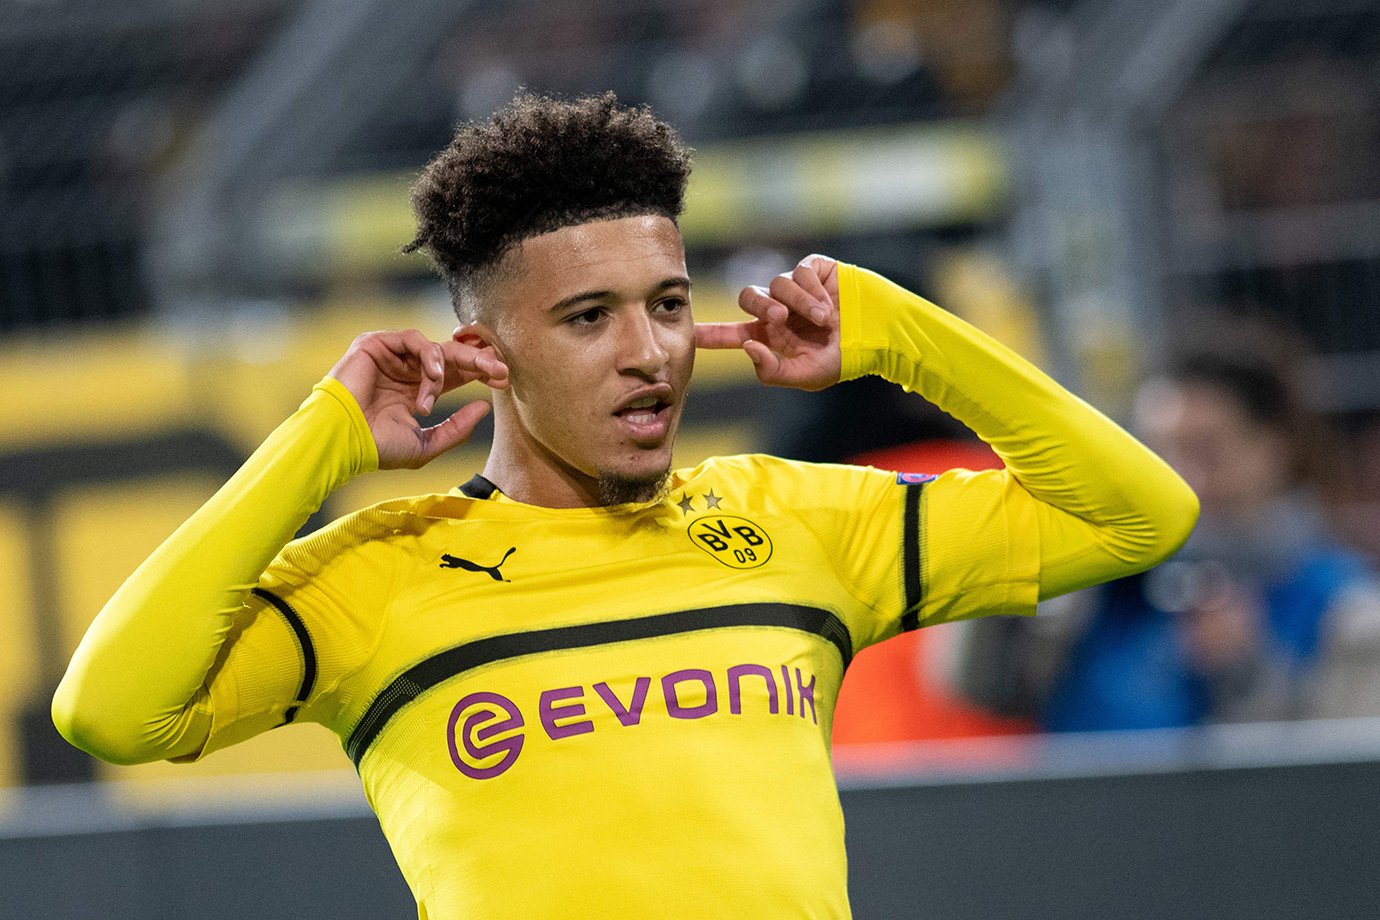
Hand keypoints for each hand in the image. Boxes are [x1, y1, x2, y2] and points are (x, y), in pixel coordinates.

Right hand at [328, 329, 508, 469]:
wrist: (343, 441)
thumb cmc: (378, 448)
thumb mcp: (426, 444)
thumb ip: (456, 428)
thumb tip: (485, 407)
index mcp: (417, 390)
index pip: (457, 374)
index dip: (481, 372)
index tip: (505, 379)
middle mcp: (406, 370)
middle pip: (452, 356)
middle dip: (479, 361)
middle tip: (500, 370)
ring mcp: (391, 356)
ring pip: (435, 347)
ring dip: (446, 370)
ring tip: (436, 394)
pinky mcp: (376, 344)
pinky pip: (413, 339)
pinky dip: (429, 356)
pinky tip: (433, 376)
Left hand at [695, 253, 841, 390]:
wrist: (881, 336)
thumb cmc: (845, 359)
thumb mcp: (806, 375)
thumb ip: (772, 370)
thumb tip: (747, 348)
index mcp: (770, 337)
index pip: (731, 334)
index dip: (709, 332)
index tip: (687, 332)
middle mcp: (779, 310)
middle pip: (748, 297)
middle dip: (760, 306)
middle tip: (779, 319)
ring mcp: (796, 288)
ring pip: (777, 283)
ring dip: (798, 302)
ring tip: (823, 320)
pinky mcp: (816, 270)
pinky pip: (801, 271)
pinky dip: (814, 289)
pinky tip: (831, 304)